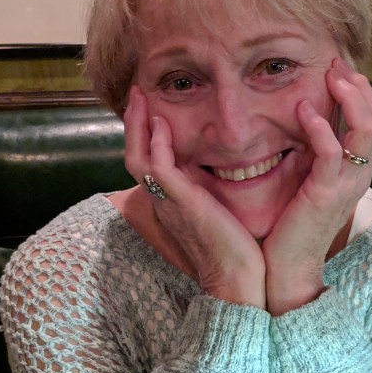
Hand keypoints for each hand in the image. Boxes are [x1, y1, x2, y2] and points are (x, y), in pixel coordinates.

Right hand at [123, 88, 265, 306]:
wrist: (238, 280)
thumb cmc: (233, 249)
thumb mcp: (215, 211)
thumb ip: (207, 189)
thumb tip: (214, 167)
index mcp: (170, 201)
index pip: (147, 160)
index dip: (144, 133)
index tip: (150, 107)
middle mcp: (162, 200)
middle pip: (134, 154)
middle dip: (134, 122)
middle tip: (137, 92)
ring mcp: (168, 201)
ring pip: (138, 158)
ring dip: (138, 125)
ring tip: (142, 97)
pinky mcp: (181, 202)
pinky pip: (159, 168)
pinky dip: (157, 144)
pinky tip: (161, 123)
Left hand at [262, 59, 371, 315]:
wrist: (288, 266)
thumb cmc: (293, 223)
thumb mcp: (309, 181)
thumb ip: (315, 153)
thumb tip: (306, 119)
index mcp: (357, 171)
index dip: (362, 92)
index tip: (340, 67)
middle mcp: (360, 175)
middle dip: (360, 88)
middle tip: (337, 64)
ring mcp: (346, 185)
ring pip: (367, 133)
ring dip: (351, 99)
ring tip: (333, 77)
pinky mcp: (325, 195)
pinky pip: (332, 155)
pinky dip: (321, 128)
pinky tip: (305, 111)